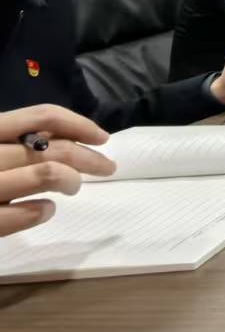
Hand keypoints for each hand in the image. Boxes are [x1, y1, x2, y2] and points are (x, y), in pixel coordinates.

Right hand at [0, 105, 115, 237]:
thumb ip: (10, 141)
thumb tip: (60, 139)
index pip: (39, 116)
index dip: (78, 123)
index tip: (102, 137)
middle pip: (51, 148)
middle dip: (88, 157)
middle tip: (107, 167)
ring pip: (45, 174)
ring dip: (70, 180)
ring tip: (73, 188)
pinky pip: (15, 215)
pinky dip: (39, 211)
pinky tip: (45, 209)